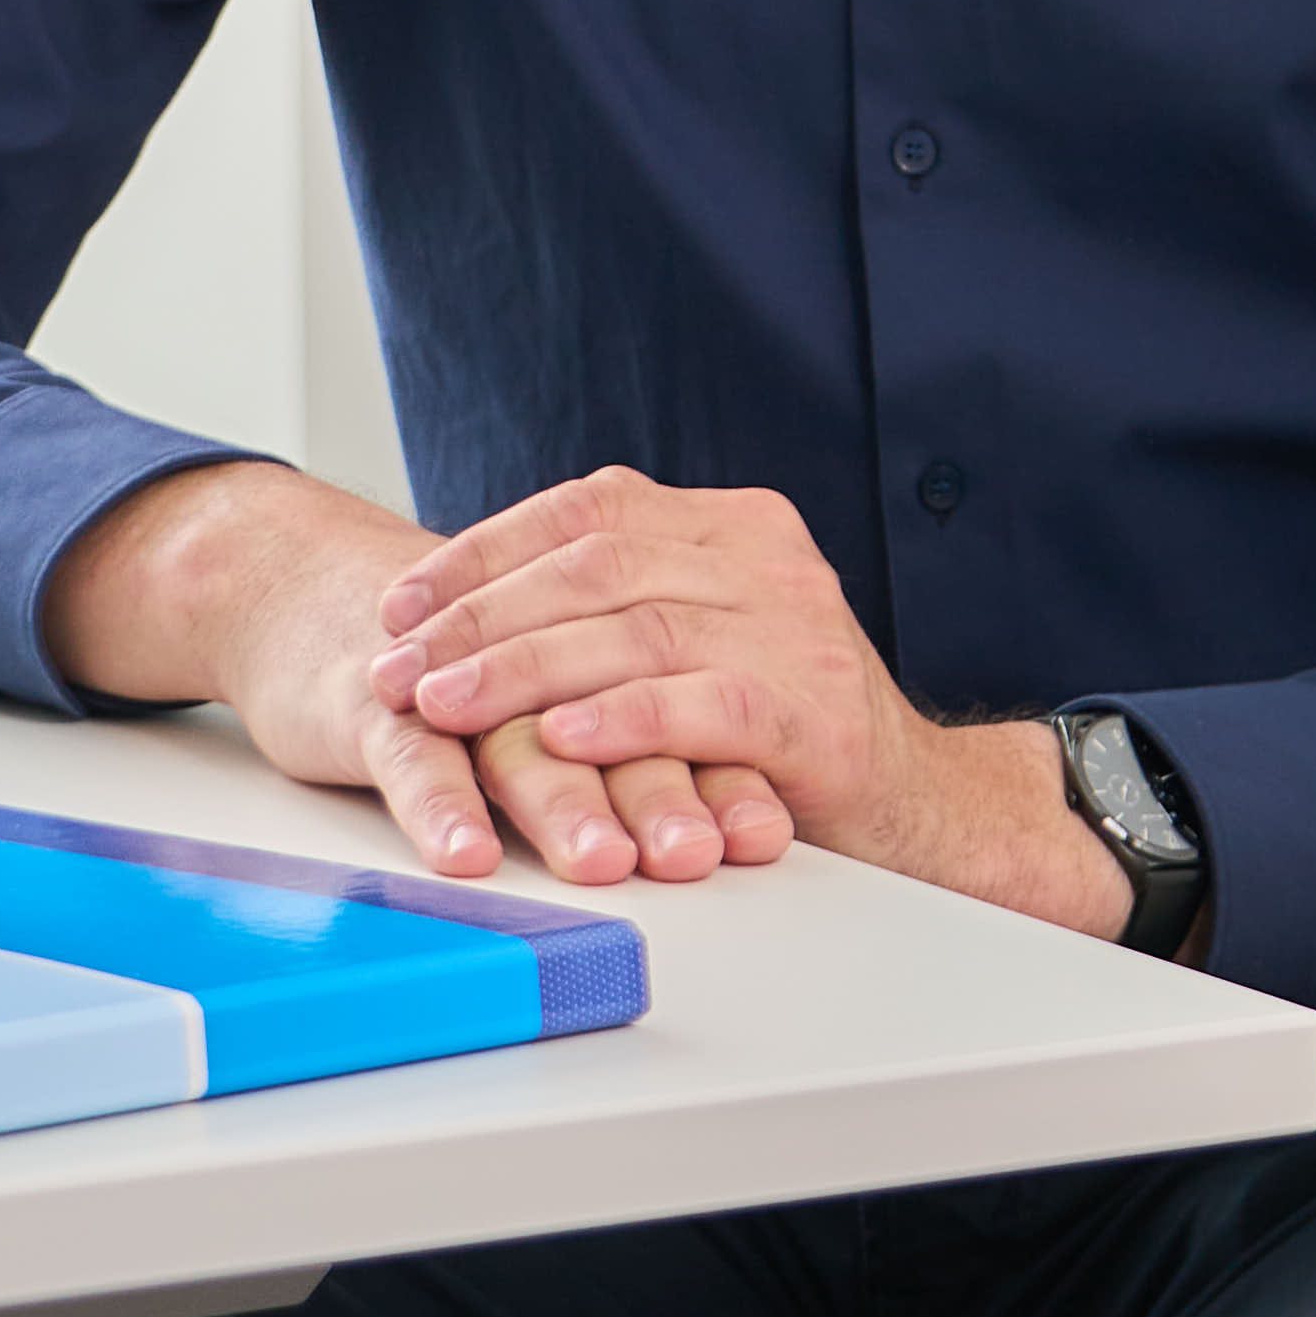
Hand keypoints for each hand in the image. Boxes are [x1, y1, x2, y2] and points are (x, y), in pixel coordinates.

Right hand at [38, 460, 784, 888]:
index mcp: (595, 628)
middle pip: (609, 706)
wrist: (311, 595)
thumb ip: (652, 726)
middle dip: (660, 784)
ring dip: (563, 799)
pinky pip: (410, 752)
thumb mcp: (564, 682)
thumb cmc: (464, 662)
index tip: (765, 832)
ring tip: (601, 862)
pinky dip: (440, 803)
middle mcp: (533, 645)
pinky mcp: (370, 697)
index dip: (723, 761)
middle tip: (696, 854)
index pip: (676, 691)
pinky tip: (465, 852)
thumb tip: (765, 817)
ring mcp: (451, 670)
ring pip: (519, 730)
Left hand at [369, 467, 1123, 926]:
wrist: (919, 806)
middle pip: (594, 566)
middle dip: (477, 617)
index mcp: (733, 524)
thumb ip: (623, 603)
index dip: (481, 554)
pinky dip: (621, 718)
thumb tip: (471, 599)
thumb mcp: (705, 638)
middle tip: (395, 664)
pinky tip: (560, 737)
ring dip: (521, 670)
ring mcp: (796, 630)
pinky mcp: (815, 712)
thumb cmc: (783, 730)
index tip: (399, 602)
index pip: (586, 509)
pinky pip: (701, 703)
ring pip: (632, 630)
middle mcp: (768, 559)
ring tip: (441, 702)